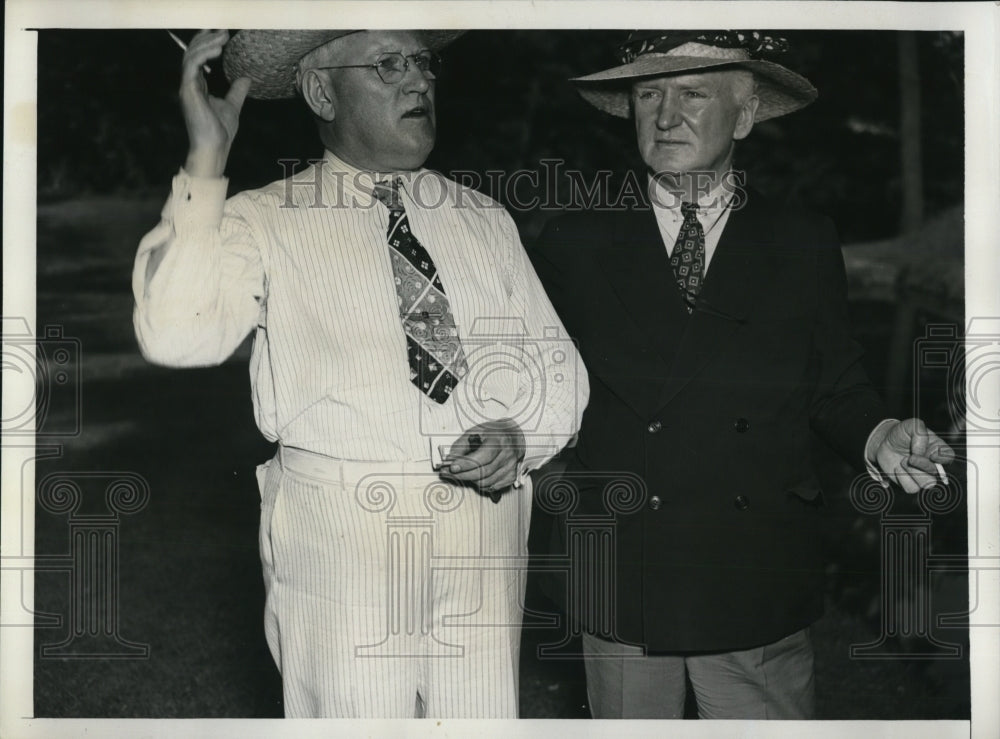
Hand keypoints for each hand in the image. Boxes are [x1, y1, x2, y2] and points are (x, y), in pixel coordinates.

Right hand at [178, 29, 250, 177]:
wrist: (214, 148)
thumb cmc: (220, 132)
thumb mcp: (232, 106)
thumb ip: (236, 92)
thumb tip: (246, 78)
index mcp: (198, 86)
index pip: (198, 58)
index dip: (207, 43)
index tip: (222, 34)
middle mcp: (190, 84)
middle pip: (192, 53)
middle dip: (206, 38)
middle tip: (223, 30)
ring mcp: (187, 87)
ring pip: (191, 56)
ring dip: (207, 43)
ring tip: (223, 36)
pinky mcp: (188, 91)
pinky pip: (192, 66)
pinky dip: (204, 54)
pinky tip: (218, 49)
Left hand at [442, 419, 525, 495]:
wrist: (512, 436)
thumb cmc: (492, 433)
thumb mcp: (474, 432)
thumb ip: (460, 445)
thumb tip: (449, 460)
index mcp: (498, 440)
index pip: (482, 457)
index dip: (466, 464)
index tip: (452, 467)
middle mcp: (507, 454)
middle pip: (483, 472)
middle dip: (463, 475)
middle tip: (450, 473)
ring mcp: (510, 467)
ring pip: (486, 482)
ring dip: (470, 480)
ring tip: (463, 472)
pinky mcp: (511, 476)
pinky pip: (491, 487)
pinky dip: (480, 484)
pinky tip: (476, 475)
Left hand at [870, 417, 954, 492]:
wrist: (884, 443)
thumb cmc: (901, 434)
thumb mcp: (910, 425)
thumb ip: (920, 433)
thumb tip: (921, 452)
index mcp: (938, 449)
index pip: (949, 457)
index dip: (940, 458)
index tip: (930, 454)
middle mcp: (933, 464)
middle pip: (935, 473)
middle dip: (920, 464)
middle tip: (909, 457)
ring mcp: (923, 475)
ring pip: (926, 484)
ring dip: (911, 472)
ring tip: (903, 461)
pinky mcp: (911, 483)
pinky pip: (911, 489)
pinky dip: (902, 479)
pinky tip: (897, 469)